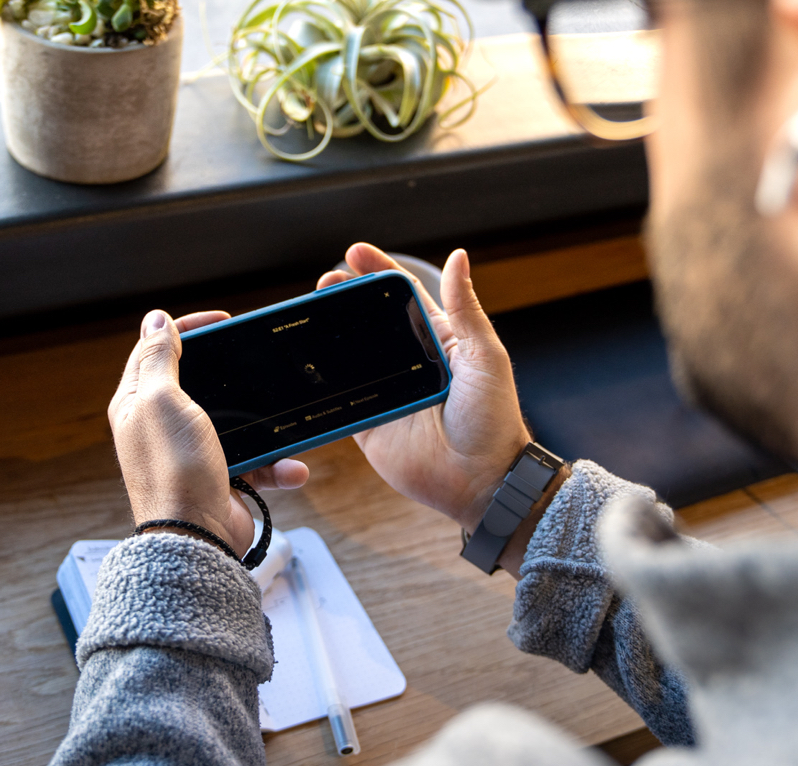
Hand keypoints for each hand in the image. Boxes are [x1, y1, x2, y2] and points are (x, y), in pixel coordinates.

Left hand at [108, 309, 309, 554]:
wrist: (197, 538)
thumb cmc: (173, 469)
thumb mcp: (163, 401)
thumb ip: (160, 359)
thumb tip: (156, 319)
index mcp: (138, 403)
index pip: (158, 349)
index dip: (188, 328)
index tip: (224, 321)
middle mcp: (162, 425)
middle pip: (201, 381)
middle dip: (232, 373)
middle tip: (257, 362)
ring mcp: (194, 452)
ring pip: (237, 421)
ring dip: (266, 426)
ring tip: (285, 424)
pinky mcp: (223, 476)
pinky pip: (257, 460)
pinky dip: (277, 465)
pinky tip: (291, 469)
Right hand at [317, 244, 530, 530]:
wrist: (482, 482)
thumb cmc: (494, 420)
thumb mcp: (486, 357)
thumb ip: (466, 310)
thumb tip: (460, 257)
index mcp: (441, 341)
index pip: (405, 296)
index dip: (380, 271)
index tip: (355, 252)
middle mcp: (411, 363)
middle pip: (371, 321)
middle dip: (347, 297)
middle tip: (325, 280)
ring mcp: (388, 392)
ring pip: (351, 355)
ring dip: (329, 332)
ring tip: (310, 310)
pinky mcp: (369, 424)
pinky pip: (341, 397)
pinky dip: (322, 380)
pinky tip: (303, 359)